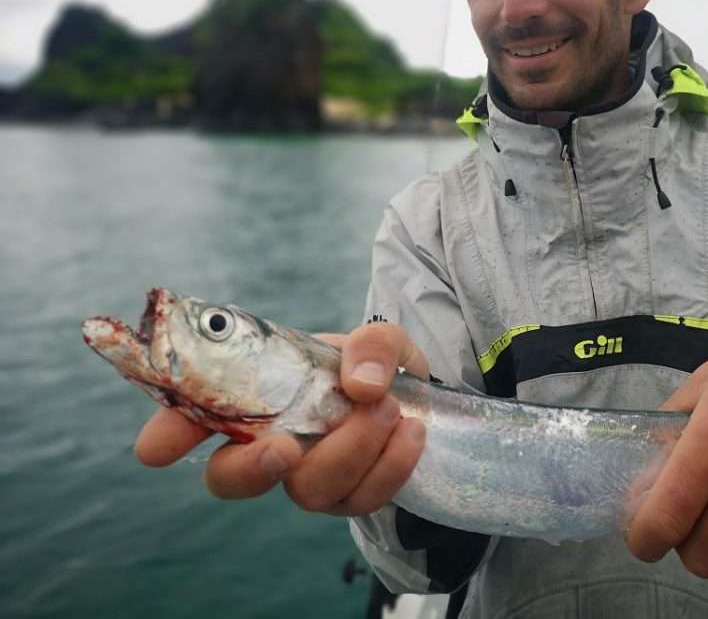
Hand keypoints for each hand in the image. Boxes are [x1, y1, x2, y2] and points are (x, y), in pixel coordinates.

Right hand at [134, 323, 428, 515]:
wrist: (420, 401)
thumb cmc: (377, 367)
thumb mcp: (380, 340)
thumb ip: (373, 343)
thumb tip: (362, 384)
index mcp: (257, 396)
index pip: (196, 415)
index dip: (170, 431)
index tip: (156, 448)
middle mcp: (271, 442)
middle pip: (230, 479)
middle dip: (250, 470)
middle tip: (285, 446)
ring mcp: (308, 477)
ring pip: (307, 489)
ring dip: (350, 448)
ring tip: (388, 407)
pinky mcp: (350, 498)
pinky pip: (361, 499)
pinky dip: (391, 465)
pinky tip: (411, 432)